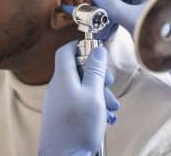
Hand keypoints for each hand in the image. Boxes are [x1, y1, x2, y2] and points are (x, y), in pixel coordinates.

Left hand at [39, 41, 119, 155]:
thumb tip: (98, 49)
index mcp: (63, 78)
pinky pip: (79, 99)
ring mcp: (59, 100)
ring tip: (112, 107)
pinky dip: (93, 102)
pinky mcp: (62, 112)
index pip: (66, 51)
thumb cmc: (79, 126)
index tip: (95, 49)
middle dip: (97, 74)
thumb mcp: (94, 94)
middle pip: (77, 69)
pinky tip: (105, 115)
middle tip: (109, 84)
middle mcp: (58, 87)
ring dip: (99, 92)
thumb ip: (95, 70)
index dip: (79, 45)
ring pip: (81, 86)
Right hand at [90, 0, 168, 33]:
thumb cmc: (162, 33)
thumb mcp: (133, 18)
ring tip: (98, 26)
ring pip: (122, 4)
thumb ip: (112, 5)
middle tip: (94, 11)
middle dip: (106, 0)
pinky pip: (127, 15)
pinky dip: (116, 21)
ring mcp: (146, 6)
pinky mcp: (144, 19)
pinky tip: (107, 31)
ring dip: (109, 13)